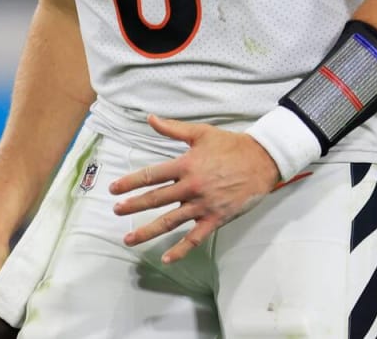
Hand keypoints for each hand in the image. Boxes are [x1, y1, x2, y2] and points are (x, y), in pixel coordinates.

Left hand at [109, 114, 280, 263]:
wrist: (262, 161)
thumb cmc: (231, 145)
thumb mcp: (201, 132)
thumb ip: (173, 129)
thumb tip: (150, 118)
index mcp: (185, 165)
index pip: (151, 175)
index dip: (130, 182)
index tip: (114, 189)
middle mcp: (191, 186)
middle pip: (156, 199)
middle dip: (133, 206)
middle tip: (116, 211)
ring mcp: (203, 205)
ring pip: (170, 221)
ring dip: (148, 231)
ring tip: (129, 239)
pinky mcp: (216, 218)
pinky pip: (195, 237)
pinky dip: (181, 249)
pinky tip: (167, 258)